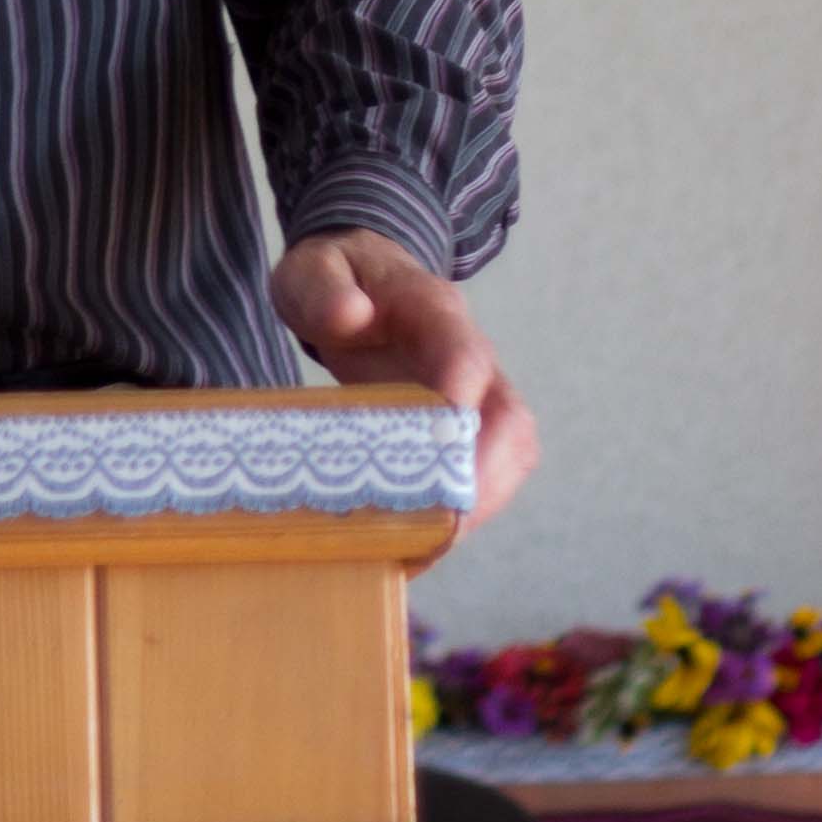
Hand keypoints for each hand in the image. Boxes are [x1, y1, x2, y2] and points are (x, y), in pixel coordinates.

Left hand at [272, 229, 536, 529]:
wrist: (359, 281)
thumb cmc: (335, 280)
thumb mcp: (311, 271)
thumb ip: (323, 288)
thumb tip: (350, 316)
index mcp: (431, 310)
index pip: (464, 350)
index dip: (462, 393)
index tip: (444, 436)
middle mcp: (469, 354)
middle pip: (506, 417)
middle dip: (480, 477)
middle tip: (433, 529)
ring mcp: (479, 393)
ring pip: (510, 452)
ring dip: (478, 505)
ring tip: (424, 550)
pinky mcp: (471, 427)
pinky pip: (490, 473)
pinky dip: (465, 512)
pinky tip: (420, 544)